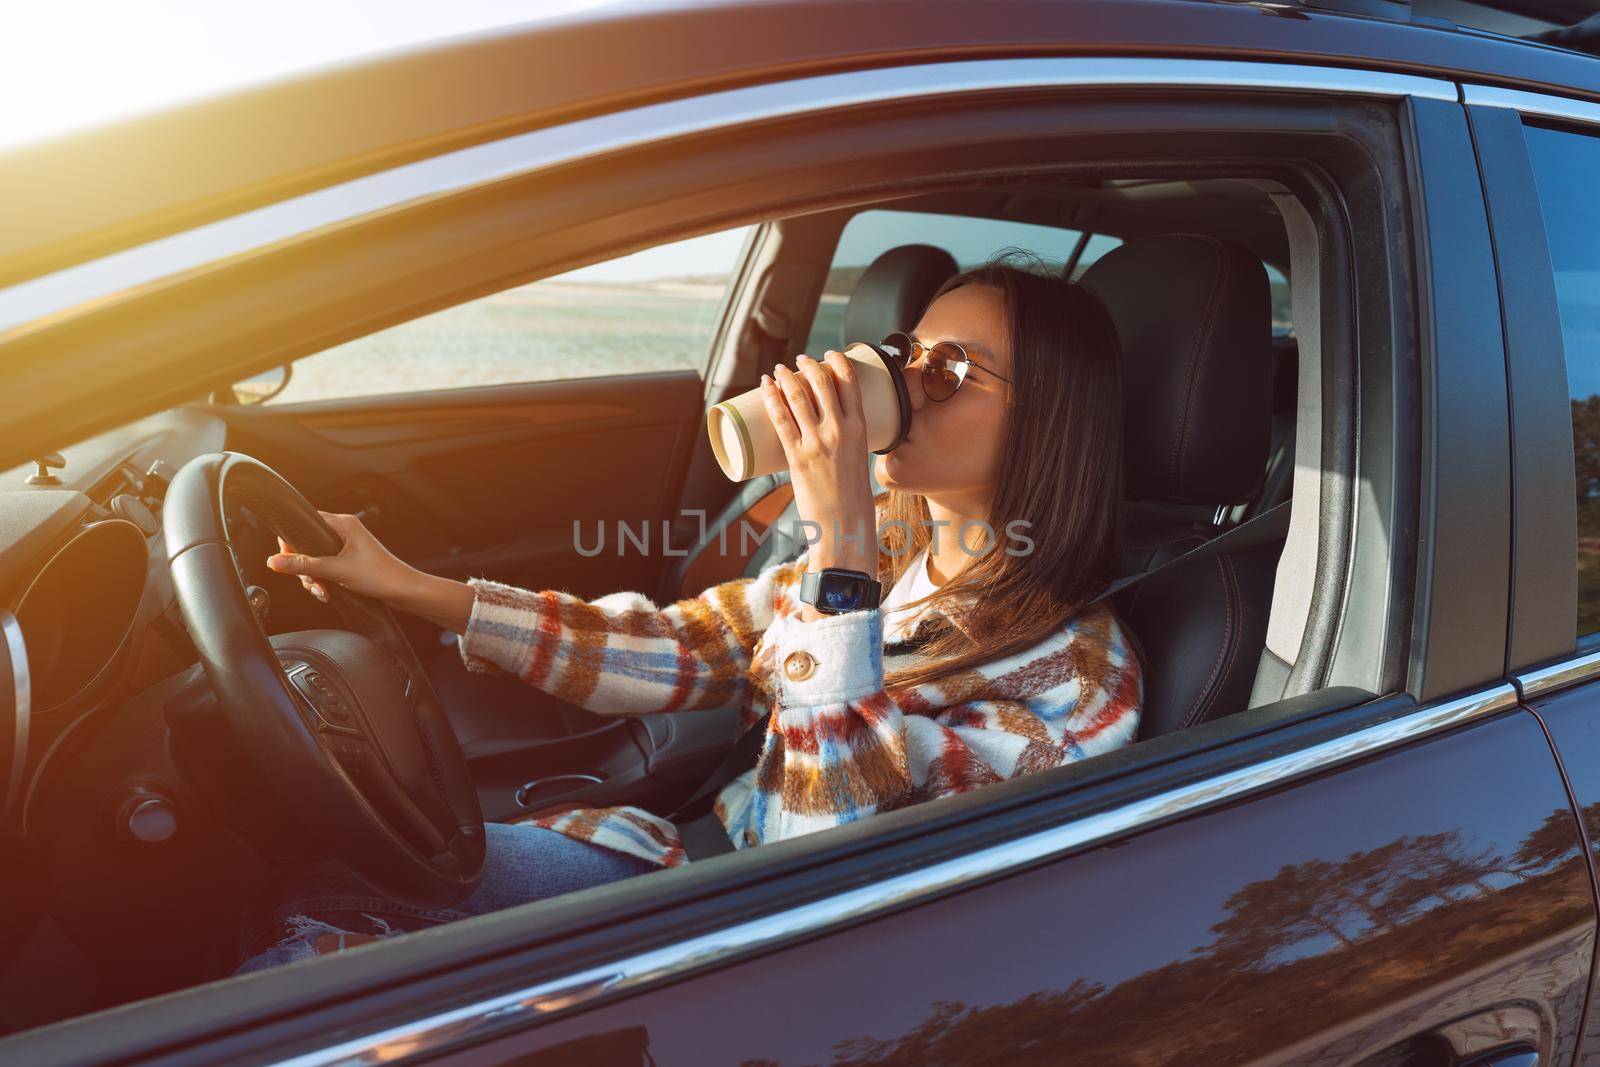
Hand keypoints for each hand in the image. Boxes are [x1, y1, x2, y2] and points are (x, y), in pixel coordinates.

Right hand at [266, 511, 419, 606]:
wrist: (404, 592)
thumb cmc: (380, 576)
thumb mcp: (337, 571)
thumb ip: (304, 565)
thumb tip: (274, 561)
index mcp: (343, 524)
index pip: (305, 523)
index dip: (292, 542)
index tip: (288, 560)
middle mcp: (344, 532)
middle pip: (307, 545)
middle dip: (304, 568)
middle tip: (312, 581)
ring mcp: (346, 547)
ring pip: (314, 560)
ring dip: (314, 578)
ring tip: (322, 591)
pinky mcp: (349, 562)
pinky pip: (325, 568)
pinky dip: (322, 581)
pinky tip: (327, 593)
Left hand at [761, 352, 877, 577]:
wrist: (845, 528)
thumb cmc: (853, 500)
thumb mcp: (858, 463)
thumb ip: (844, 446)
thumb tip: (820, 434)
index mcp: (861, 431)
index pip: (851, 383)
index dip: (838, 362)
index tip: (828, 354)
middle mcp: (841, 432)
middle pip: (822, 384)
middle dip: (808, 365)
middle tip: (799, 360)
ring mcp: (817, 444)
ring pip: (799, 397)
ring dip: (786, 377)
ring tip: (779, 370)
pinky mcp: (797, 458)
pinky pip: (781, 421)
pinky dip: (771, 399)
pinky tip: (765, 387)